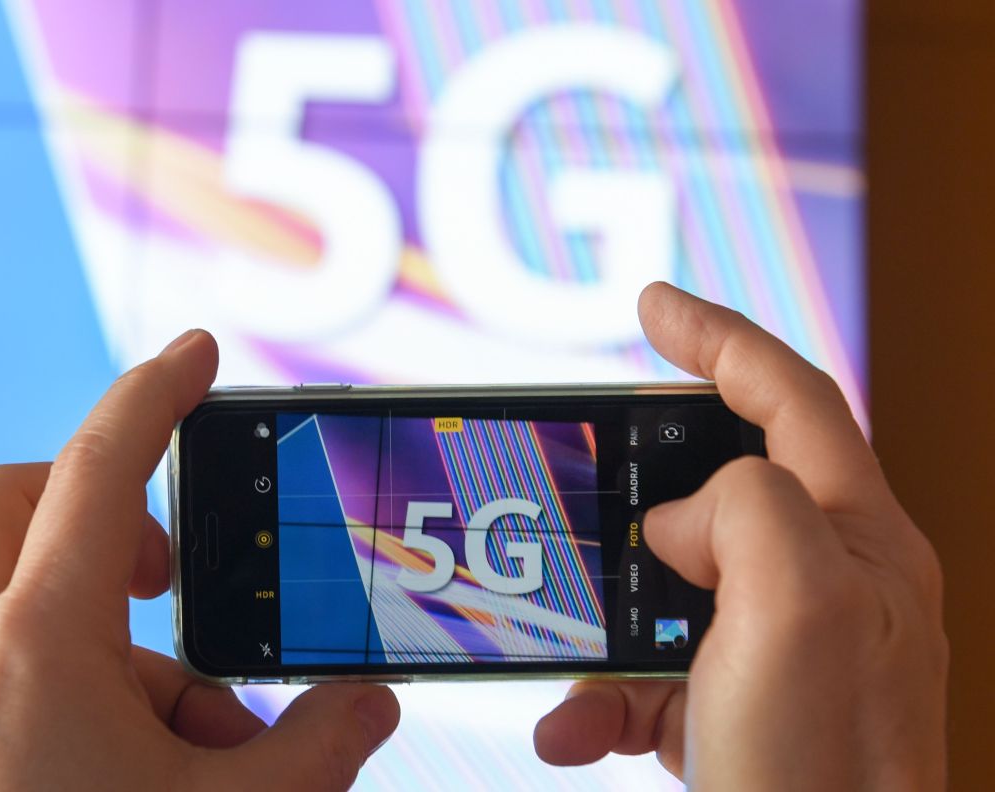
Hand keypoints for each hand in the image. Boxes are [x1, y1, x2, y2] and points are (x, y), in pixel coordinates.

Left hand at [0, 330, 398, 790]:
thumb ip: (319, 746)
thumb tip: (368, 703)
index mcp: (35, 643)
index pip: (96, 467)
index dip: (154, 394)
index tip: (196, 352)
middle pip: (20, 498)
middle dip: (106, 510)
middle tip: (167, 574)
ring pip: (17, 585)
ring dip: (112, 629)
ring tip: (186, 738)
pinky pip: (4, 651)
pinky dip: (77, 675)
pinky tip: (133, 767)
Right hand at [534, 284, 947, 789]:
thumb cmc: (824, 771)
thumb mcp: (797, 603)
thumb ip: (743, 508)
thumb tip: (677, 521)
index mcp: (858, 540)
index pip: (791, 396)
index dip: (718, 337)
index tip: (652, 304)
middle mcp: (825, 584)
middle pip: (721, 485)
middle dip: (641, 489)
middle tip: (584, 482)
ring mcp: (778, 647)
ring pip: (667, 586)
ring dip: (601, 622)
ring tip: (568, 663)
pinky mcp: (734, 704)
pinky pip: (650, 669)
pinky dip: (600, 694)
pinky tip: (575, 728)